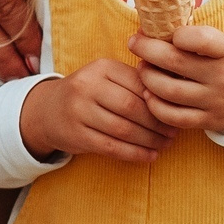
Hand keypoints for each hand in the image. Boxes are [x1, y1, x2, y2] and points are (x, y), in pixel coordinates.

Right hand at [19, 58, 173, 164]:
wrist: (47, 111)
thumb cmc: (88, 94)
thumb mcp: (106, 77)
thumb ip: (134, 81)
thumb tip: (173, 94)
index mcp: (101, 67)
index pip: (139, 84)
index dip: (160, 101)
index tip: (176, 111)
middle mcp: (87, 86)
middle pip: (132, 107)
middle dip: (157, 123)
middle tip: (173, 133)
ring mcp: (79, 111)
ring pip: (123, 129)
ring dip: (149, 140)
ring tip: (164, 144)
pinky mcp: (76, 135)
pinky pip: (112, 147)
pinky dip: (135, 154)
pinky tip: (150, 156)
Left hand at [131, 25, 223, 134]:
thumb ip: (198, 38)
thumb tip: (158, 28)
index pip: (200, 38)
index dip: (177, 34)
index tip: (167, 33)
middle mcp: (223, 77)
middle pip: (174, 62)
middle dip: (146, 49)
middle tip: (134, 43)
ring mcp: (214, 102)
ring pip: (168, 90)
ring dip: (147, 77)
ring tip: (142, 68)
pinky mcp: (207, 121)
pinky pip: (173, 116)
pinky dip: (155, 105)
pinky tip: (149, 94)